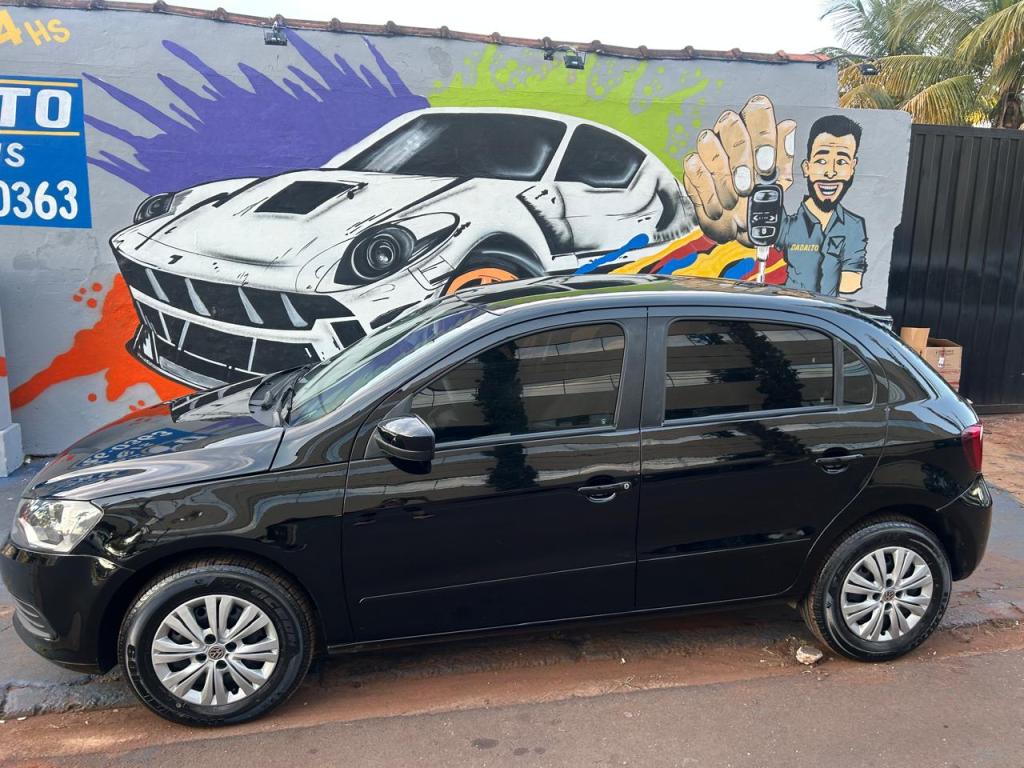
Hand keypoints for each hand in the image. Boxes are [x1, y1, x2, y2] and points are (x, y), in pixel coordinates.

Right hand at [683, 95, 796, 246]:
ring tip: (732, 202)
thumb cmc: (760, 200)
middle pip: (730, 124)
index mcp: (755, 129)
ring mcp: (709, 146)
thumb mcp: (779, 182)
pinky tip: (718, 207)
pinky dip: (707, 191)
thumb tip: (788, 126)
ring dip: (722, 178)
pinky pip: (694, 168)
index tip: (766, 168)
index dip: (762, 137)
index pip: (757, 111)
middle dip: (739, 159)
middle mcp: (730, 132)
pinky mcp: (692, 165)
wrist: (740, 228)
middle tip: (746, 187)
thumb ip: (783, 156)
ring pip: (708, 144)